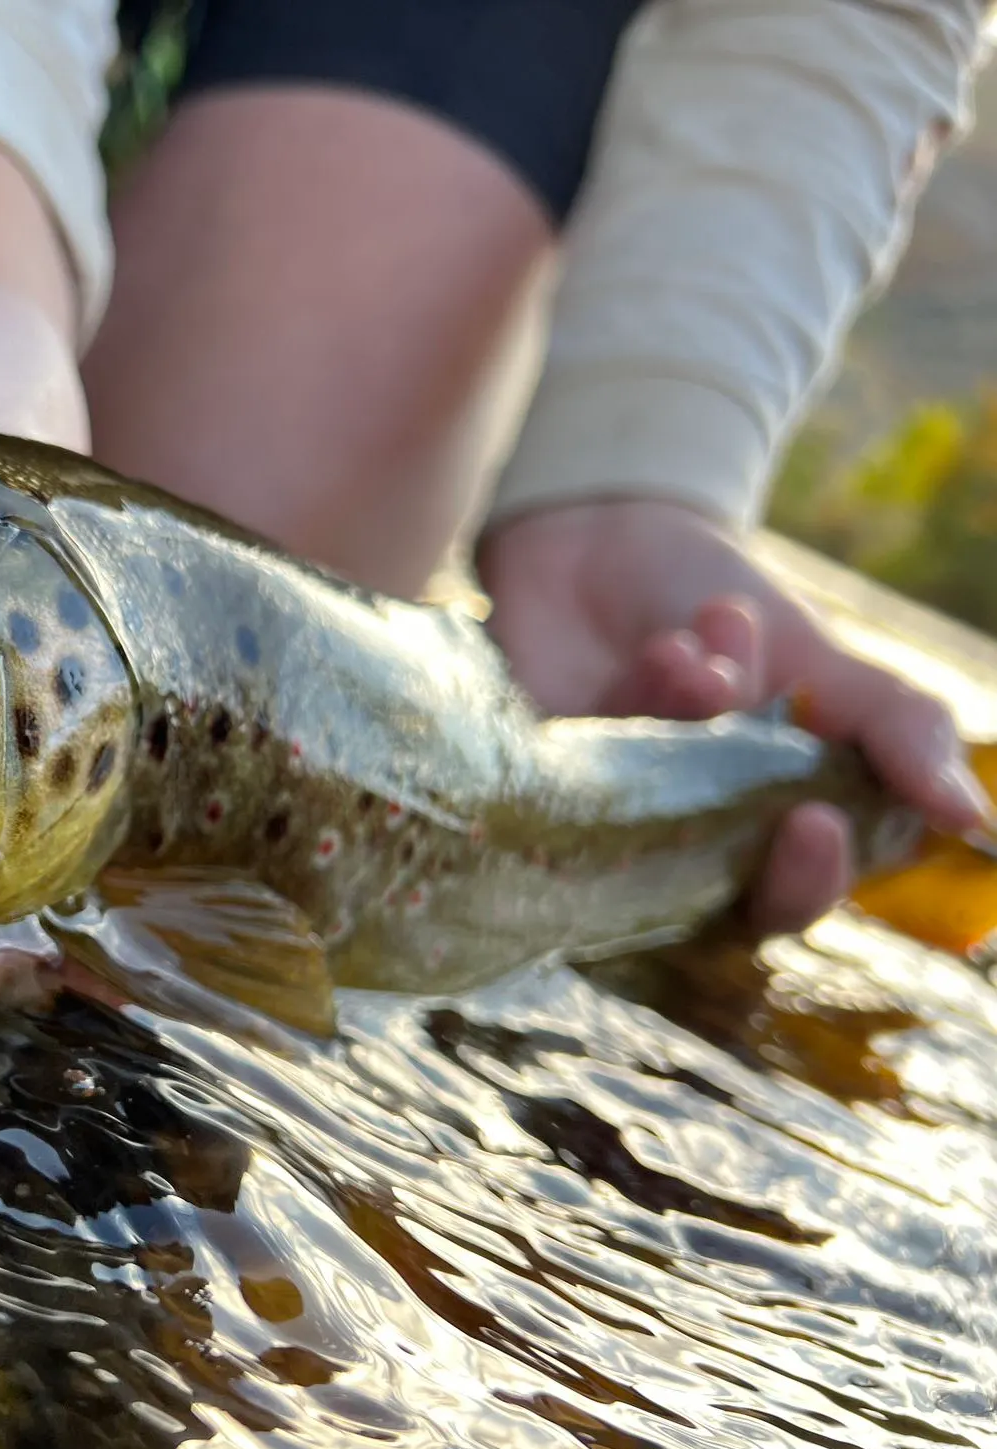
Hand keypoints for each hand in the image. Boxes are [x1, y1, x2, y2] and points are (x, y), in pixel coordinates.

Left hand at [476, 495, 991, 933]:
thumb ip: (899, 732)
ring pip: (642, 807)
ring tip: (711, 629)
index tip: (815, 820)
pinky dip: (631, 697)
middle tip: (747, 721)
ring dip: (693, 709)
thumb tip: (973, 820)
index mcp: (751, 831)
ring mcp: (584, 810)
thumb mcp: (824, 660)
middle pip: (697, 881)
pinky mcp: (518, 775)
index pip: (780, 900)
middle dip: (731, 808)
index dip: (801, 882)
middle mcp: (664, 835)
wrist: (606, 528)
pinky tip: (667, 641)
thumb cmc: (714, 607)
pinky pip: (564, 776)